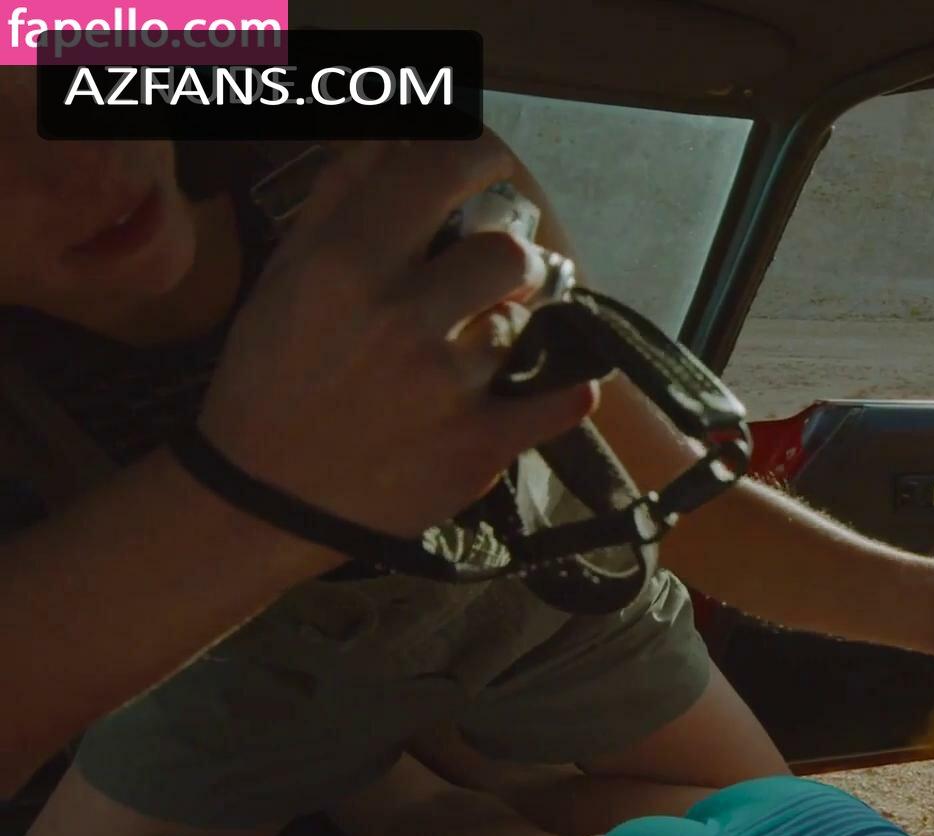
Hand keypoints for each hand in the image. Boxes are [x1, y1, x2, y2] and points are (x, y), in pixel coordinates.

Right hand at [195, 136, 596, 549]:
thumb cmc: (271, 380)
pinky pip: (562, 400)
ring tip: (470, 353)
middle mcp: (401, 318)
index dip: (481, 157)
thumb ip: (340, 200)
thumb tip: (387, 136)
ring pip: (521, 327)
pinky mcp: (479, 446)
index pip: (440, 174)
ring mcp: (446, 386)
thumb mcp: (286, 280)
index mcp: (346, 265)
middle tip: (495, 278)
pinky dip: (566, 394)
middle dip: (509, 262)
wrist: (264, 498)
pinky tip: (559, 389)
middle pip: (509, 254)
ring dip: (505, 335)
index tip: (491, 165)